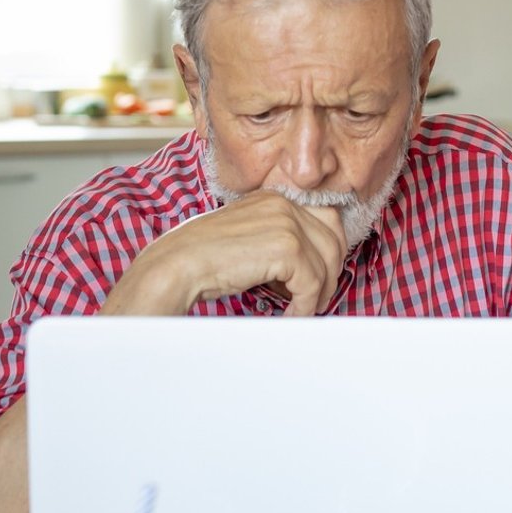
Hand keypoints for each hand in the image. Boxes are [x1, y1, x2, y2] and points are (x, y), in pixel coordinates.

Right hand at [104, 191, 346, 315]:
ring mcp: (287, 223)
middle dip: (330, 273)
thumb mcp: (249, 237)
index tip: (320, 275)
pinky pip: (313, 284)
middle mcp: (284, 204)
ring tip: (300, 310)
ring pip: (326, 265)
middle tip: (315, 297)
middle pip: (334, 240)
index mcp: (275, 197)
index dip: (328, 250)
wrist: (177, 265)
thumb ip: (279, 239)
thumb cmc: (206, 258)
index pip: (326, 219)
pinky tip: (290, 315)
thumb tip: (311, 264)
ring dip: (318, 294)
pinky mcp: (286, 248)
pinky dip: (305, 305)